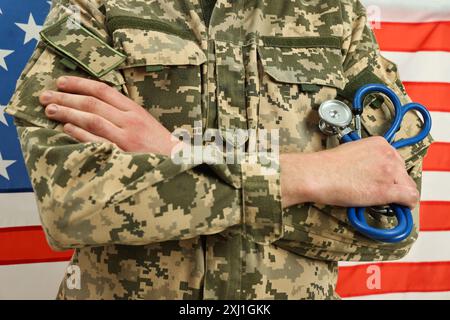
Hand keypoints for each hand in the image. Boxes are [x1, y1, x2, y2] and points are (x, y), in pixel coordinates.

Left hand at [39, 76, 178, 155]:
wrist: (177, 165)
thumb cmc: (159, 146)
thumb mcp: (145, 123)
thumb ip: (123, 113)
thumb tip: (95, 105)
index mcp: (135, 110)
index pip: (103, 91)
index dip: (80, 84)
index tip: (61, 82)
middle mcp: (130, 121)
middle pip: (92, 103)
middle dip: (66, 97)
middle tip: (44, 96)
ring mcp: (126, 137)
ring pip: (92, 119)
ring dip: (68, 113)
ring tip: (50, 109)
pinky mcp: (122, 154)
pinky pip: (97, 140)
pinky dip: (80, 133)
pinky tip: (66, 128)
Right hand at [280, 136, 419, 208]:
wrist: (318, 174)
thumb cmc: (327, 166)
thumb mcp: (352, 151)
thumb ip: (368, 158)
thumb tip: (372, 172)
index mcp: (380, 143)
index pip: (396, 160)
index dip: (390, 173)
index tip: (383, 179)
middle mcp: (388, 155)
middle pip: (403, 173)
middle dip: (394, 183)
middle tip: (378, 190)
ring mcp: (389, 172)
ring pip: (408, 186)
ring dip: (398, 194)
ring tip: (381, 199)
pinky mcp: (386, 190)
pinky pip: (409, 198)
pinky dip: (407, 204)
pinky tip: (401, 207)